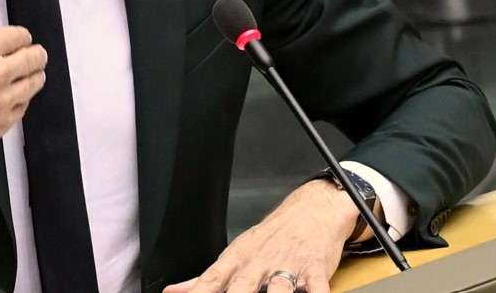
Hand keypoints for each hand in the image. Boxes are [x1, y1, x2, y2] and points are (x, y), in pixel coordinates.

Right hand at [0, 0, 46, 202]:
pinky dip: (19, 102)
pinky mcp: (0, 126)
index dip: (17, 36)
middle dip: (31, 54)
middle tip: (21, 57)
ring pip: (36, 83)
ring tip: (18, 77)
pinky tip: (6, 100)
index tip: (11, 41)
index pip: (21, 35)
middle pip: (37, 57)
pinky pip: (24, 109)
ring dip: (30, 77)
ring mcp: (3, 102)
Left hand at [164, 179, 359, 292]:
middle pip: (242, 285)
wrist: (310, 211)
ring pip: (279, 288)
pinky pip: (318, 288)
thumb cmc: (271, 237)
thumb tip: (177, 290)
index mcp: (239, 258)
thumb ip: (210, 277)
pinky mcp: (315, 269)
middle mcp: (261, 262)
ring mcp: (288, 265)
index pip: (213, 279)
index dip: (200, 292)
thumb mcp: (238, 252)